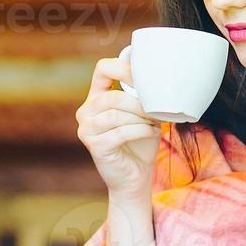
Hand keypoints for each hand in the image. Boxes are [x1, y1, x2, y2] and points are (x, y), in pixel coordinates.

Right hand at [76, 56, 161, 245]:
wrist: (134, 177)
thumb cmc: (140, 142)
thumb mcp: (142, 114)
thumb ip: (142, 96)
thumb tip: (159, 79)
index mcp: (96, 97)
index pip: (103, 69)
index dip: (124, 67)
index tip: (145, 77)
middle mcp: (86, 111)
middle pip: (113, 96)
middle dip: (139, 102)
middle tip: (157, 110)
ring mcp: (86, 129)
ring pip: (116, 114)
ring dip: (141, 118)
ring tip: (155, 122)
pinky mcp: (94, 145)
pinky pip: (120, 132)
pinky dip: (141, 130)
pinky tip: (152, 132)